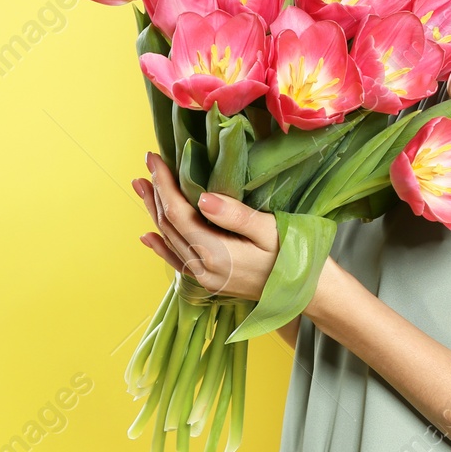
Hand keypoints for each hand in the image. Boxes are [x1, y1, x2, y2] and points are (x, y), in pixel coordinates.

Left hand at [132, 151, 280, 302]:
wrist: (307, 292)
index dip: (164, 186)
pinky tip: (149, 236)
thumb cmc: (294, 255)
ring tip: (143, 187)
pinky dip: (161, 246)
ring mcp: (206, 278)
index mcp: (218, 254)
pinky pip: (178, 261)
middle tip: (146, 165)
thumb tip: (202, 198)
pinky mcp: (211, 281)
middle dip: (156, 194)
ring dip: (155, 213)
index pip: (180, 215)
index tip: (155, 159)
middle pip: (169, 227)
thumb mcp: (270, 230)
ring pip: (171, 241)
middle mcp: (205, 269)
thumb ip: (235, 216)